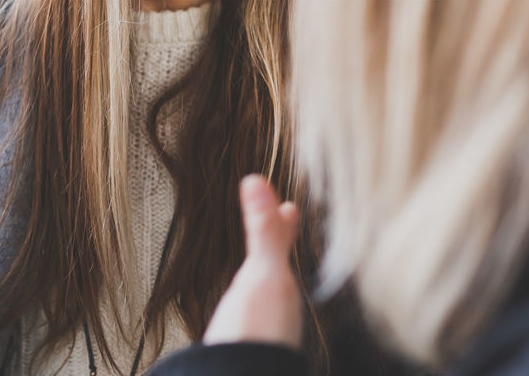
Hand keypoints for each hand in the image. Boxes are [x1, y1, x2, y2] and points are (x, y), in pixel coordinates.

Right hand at [203, 175, 303, 348]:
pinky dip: (247, 307)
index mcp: (283, 288)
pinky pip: (249, 319)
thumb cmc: (258, 333)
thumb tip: (257, 180)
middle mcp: (278, 309)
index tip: (290, 205)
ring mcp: (262, 331)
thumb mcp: (263, 274)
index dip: (285, 225)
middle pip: (278, 272)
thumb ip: (263, 231)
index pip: (284, 247)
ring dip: (263, 280)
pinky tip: (239, 317)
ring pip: (266, 297)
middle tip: (277, 226)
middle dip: (275, 252)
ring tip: (258, 269)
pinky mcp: (243, 348)